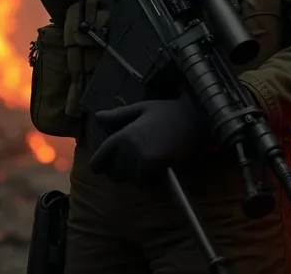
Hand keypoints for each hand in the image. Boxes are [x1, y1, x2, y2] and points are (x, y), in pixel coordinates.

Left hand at [90, 95, 207, 185]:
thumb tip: (97, 117)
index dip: (97, 165)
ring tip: (143, 169)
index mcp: (123, 133)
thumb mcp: (141, 109)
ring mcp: (140, 156)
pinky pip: (143, 182)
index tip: (97, 169)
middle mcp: (128, 146)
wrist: (193, 117)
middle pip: (114, 171)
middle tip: (128, 169)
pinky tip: (154, 173)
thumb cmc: (168, 111)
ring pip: (129, 178)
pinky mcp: (154, 164)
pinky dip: (147, 181)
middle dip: (119, 172)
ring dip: (134, 177)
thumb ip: (119, 115)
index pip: (102, 155)